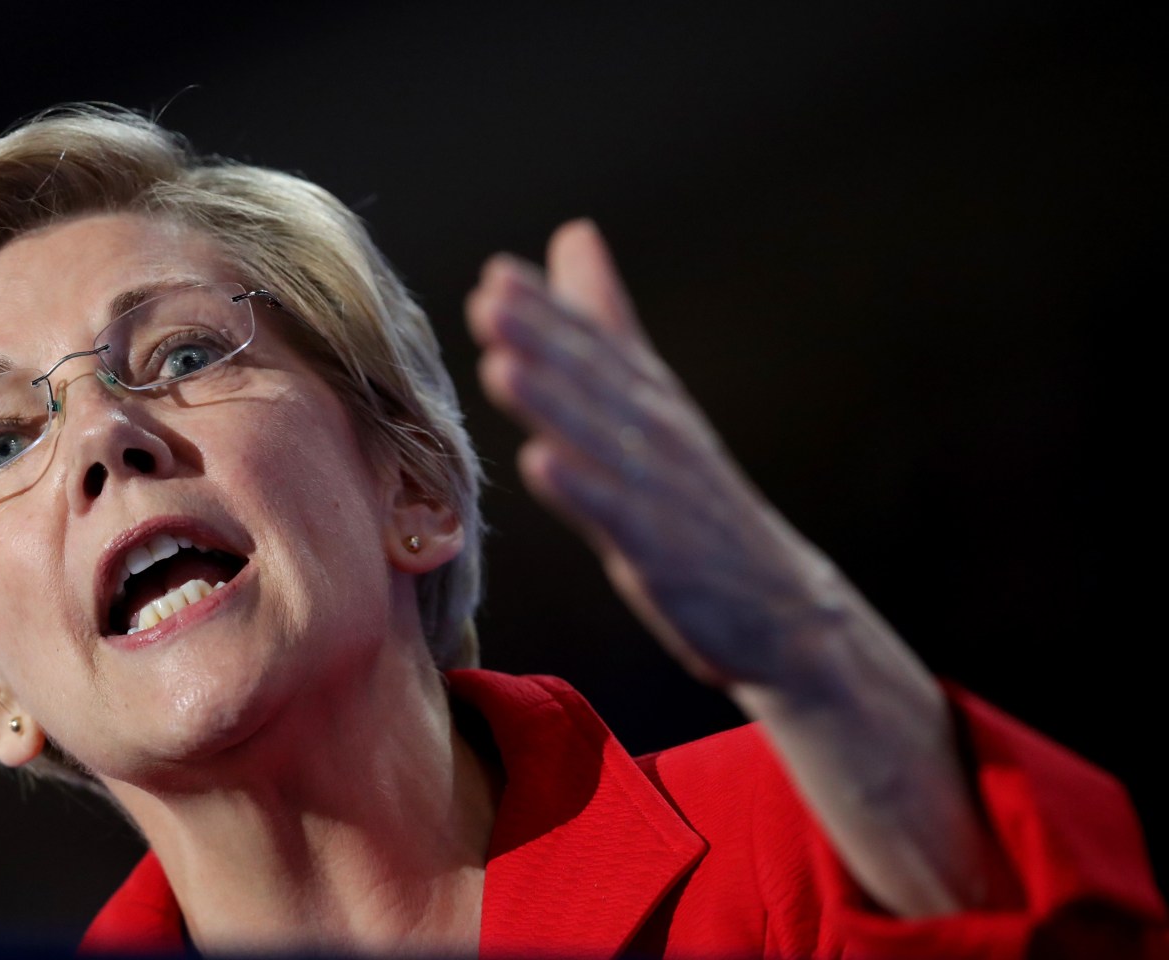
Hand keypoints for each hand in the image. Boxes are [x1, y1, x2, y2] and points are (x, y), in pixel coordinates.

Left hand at [468, 221, 1014, 916]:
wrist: (782, 608)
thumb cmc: (698, 503)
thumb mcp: (654, 400)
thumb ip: (608, 324)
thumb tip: (573, 237)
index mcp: (650, 401)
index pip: (599, 346)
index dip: (550, 311)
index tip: (498, 275)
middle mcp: (659, 437)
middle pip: (597, 382)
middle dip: (544, 340)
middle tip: (491, 302)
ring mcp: (663, 494)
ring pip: (602, 440)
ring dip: (552, 403)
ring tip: (501, 368)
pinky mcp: (664, 553)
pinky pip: (618, 517)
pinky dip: (581, 488)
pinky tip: (540, 463)